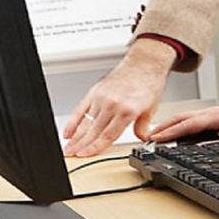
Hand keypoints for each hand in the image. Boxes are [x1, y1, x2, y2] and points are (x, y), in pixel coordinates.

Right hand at [63, 38, 175, 156]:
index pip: (107, 135)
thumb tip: (142, 140)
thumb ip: (143, 127)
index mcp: (127, 111)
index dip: (94, 147)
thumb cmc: (148, 83)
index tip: (84, 155)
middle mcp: (113, 105)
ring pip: (86, 122)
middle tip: (70, 155)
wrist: (144, 63)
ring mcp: (102, 98)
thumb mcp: (151, 108)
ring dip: (75, 137)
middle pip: (93, 131)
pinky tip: (68, 132)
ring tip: (67, 148)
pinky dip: (73, 121)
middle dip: (80, 145)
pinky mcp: (95, 91)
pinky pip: (81, 109)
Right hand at [150, 107, 218, 150]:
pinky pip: (191, 121)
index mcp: (216, 116)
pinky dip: (179, 126)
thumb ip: (214, 148)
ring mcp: (211, 114)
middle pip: (182, 118)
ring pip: (185, 118)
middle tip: (148, 137)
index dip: (171, 131)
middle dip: (164, 127)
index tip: (156, 138)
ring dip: (170, 126)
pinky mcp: (212, 119)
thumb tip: (194, 152)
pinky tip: (172, 133)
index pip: (188, 124)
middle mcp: (211, 112)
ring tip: (155, 136)